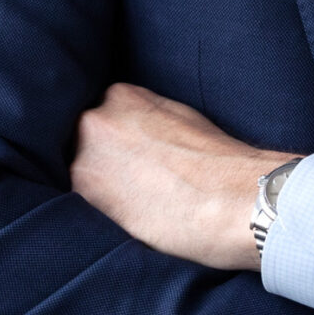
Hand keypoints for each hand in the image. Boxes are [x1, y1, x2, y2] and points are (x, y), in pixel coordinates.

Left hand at [69, 83, 297, 272]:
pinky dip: (100, 213)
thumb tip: (132, 134)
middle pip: (80, 144)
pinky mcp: (86, 194)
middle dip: (101, 164)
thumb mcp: (181, 119)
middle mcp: (96, 118)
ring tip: (134, 206)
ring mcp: (86, 155)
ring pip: (78, 174)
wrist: (236, 199)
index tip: (128, 163)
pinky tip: (130, 219)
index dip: (112, 147)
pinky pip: (80, 204)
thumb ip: (145, 119)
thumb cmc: (220, 164)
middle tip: (130, 187)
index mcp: (122, 95)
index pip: (99, 119)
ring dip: (98, 190)